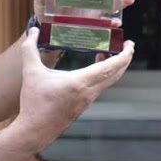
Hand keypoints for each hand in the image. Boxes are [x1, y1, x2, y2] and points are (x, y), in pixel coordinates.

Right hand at [12, 28, 133, 147]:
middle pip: (115, 74)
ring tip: (107, 52)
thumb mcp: (30, 72)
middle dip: (124, 59)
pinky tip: (94, 68)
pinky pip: (100, 87)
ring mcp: (87, 101)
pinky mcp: (84, 105)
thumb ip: (30, 49)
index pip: (110, 67)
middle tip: (126, 45)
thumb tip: (33, 30)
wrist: (34, 130)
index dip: (124, 55)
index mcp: (80, 82)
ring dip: (112, 66)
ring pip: (108, 81)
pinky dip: (103, 75)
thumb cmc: (33, 103)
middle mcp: (88, 92)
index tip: (130, 44)